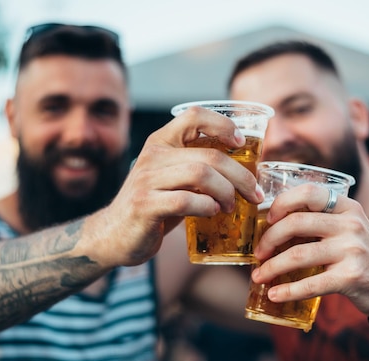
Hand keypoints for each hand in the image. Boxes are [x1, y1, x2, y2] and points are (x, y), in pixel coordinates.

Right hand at [91, 106, 263, 266]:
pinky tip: (212, 212)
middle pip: (210, 155)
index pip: (194, 116)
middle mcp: (152, 155)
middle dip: (241, 175)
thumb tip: (245, 170)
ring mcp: (146, 179)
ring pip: (201, 174)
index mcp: (161, 142)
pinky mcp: (144, 204)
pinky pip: (185, 201)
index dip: (223, 125)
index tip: (241, 144)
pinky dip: (206, 207)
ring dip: (226, 192)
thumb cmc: (154, 207)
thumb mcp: (172, 179)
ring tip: (231, 205)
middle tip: (254, 193)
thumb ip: (198, 168)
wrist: (114, 235)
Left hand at [251, 184, 368, 317]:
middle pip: (296, 223)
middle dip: (269, 239)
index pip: (309, 192)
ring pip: (298, 254)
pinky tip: (274, 295)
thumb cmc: (363, 255)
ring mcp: (352, 250)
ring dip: (272, 267)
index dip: (282, 202)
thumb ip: (320, 220)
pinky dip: (287, 291)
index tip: (267, 218)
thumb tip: (272, 226)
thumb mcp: (348, 227)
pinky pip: (310, 284)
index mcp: (347, 207)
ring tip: (259, 276)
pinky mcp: (351, 277)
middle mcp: (351, 224)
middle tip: (259, 253)